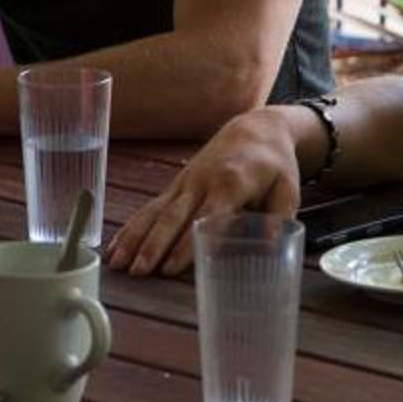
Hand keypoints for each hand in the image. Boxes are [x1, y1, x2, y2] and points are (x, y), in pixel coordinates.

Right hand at [107, 104, 305, 276]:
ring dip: (135, 238)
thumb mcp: (287, 190)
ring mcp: (184, 184)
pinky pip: (149, 208)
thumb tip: (269, 246)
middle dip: (154, 245)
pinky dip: (131, 228)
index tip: (171, 267)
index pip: (206, 218)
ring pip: (155, 213)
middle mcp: (201, 182)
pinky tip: (115, 248)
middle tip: (138, 272)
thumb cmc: (274, 165)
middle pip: (173, 217)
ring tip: (117, 264)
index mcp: (231, 184)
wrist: (254, 130)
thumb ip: (279, 218)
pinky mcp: (175, 186)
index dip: (186, 243)